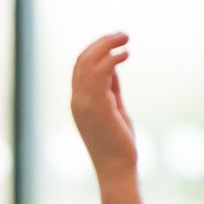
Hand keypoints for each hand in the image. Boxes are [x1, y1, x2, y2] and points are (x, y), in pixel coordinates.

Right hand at [71, 33, 136, 177]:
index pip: (80, 67)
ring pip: (89, 62)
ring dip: (107, 45)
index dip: (96, 49)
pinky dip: (112, 58)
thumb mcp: (114, 110)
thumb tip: (114, 69)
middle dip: (102, 42)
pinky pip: (100, 73)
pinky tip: (126, 54)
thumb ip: (111, 90)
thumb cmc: (118, 144)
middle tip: (123, 34)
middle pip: (82, 60)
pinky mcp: (97, 106)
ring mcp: (84, 103)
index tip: (116, 41)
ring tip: (126, 38)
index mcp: (78, 102)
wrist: (116, 169)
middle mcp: (77, 100)